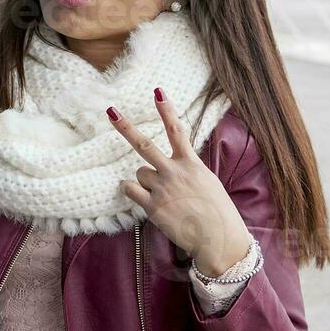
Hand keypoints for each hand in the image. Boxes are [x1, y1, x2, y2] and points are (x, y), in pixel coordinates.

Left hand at [108, 88, 251, 276]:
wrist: (219, 239)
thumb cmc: (216, 212)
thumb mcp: (208, 182)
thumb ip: (188, 169)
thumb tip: (172, 164)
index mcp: (192, 164)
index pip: (177, 130)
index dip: (166, 110)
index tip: (157, 91)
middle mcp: (175, 172)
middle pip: (144, 145)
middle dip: (125, 127)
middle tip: (111, 112)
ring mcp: (162, 188)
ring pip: (139, 173)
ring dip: (146, 181)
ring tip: (164, 196)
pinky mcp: (152, 206)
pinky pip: (130, 190)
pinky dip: (132, 191)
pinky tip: (145, 199)